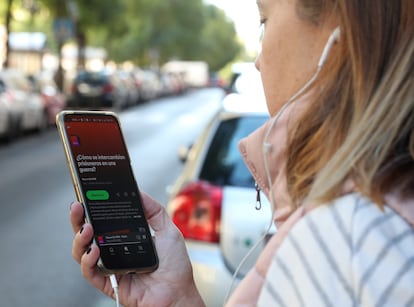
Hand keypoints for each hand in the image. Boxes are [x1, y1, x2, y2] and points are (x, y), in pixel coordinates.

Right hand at [70, 193, 204, 306]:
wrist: (178, 292)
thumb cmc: (175, 265)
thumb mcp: (168, 230)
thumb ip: (154, 210)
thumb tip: (138, 192)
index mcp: (125, 238)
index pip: (104, 221)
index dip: (93, 209)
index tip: (89, 195)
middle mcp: (114, 251)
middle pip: (88, 234)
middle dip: (79, 220)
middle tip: (77, 207)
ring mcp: (110, 267)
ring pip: (83, 253)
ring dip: (80, 239)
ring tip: (87, 228)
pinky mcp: (108, 283)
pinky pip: (90, 272)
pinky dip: (88, 261)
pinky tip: (94, 250)